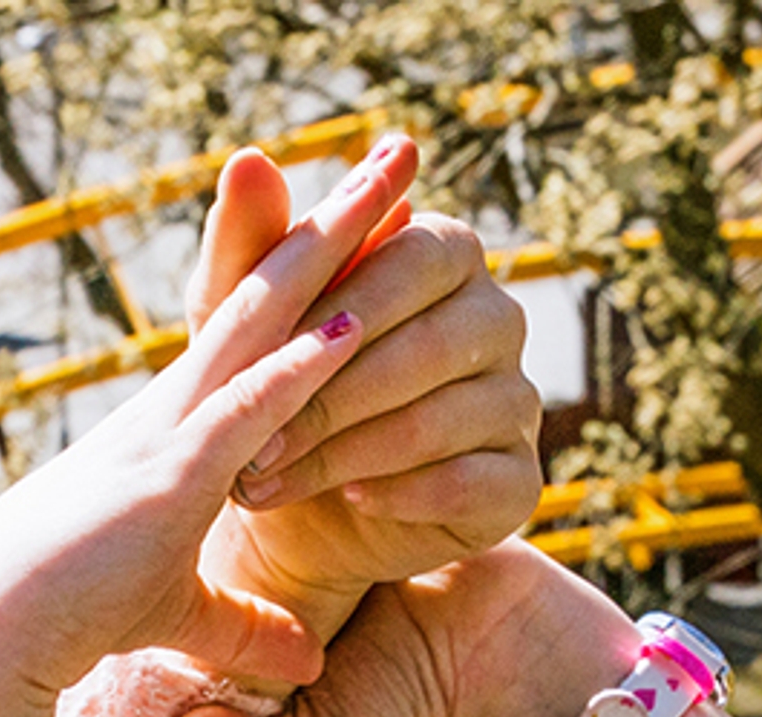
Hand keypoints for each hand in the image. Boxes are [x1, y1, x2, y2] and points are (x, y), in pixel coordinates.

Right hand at [0, 138, 424, 716]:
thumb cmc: (66, 621)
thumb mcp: (176, 617)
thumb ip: (244, 627)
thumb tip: (307, 659)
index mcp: (175, 428)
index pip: (259, 329)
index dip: (315, 266)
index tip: (376, 214)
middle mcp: (173, 410)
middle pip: (268, 294)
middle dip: (337, 221)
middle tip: (399, 152)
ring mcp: (167, 439)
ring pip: (259, 326)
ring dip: (328, 256)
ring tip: (391, 188)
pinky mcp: (163, 487)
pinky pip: (240, 414)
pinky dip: (295, 371)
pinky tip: (351, 328)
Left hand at [201, 210, 541, 649]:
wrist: (289, 512)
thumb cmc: (269, 392)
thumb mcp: (244, 322)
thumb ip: (249, 246)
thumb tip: (248, 159)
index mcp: (446, 255)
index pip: (417, 257)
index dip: (340, 310)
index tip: (261, 361)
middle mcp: (497, 320)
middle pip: (436, 340)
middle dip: (335, 393)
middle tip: (256, 441)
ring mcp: (514, 402)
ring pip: (448, 416)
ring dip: (351, 450)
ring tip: (273, 479)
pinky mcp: (517, 483)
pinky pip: (473, 483)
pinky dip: (403, 492)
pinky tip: (349, 498)